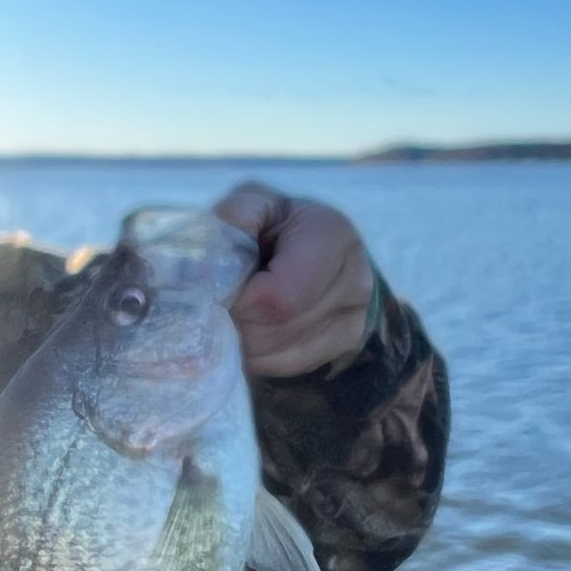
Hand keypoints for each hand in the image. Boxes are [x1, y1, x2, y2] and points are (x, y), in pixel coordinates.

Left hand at [212, 183, 374, 376]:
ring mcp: (355, 319)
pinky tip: (250, 328)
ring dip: (242, 339)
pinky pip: (285, 365)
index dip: (238, 301)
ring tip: (235, 311)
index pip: (279, 297)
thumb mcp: (254, 204)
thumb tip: (216, 255)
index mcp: (332, 236)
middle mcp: (355, 281)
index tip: (215, 289)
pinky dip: (257, 353)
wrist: (316, 247)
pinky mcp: (345, 346)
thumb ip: (236, 217)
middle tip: (217, 302)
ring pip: (277, 353)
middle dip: (235, 321)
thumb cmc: (275, 224)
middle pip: (275, 329)